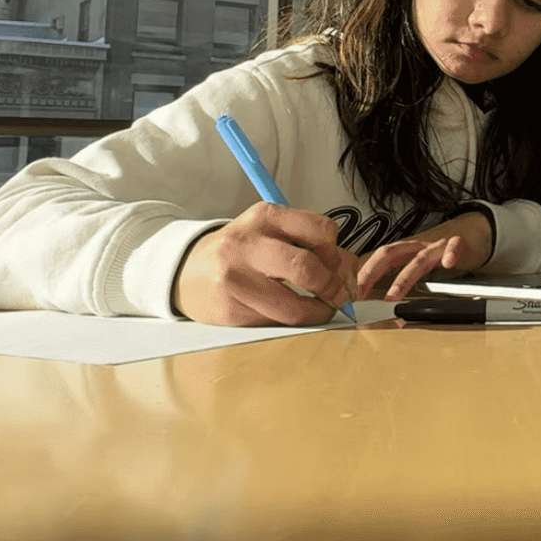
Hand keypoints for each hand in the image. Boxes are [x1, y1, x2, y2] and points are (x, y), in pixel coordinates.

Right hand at [174, 201, 359, 325]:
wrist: (188, 272)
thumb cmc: (239, 251)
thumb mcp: (270, 233)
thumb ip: (309, 243)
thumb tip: (351, 268)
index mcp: (264, 217)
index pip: (319, 230)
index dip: (337, 252)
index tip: (340, 266)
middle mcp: (248, 245)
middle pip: (306, 268)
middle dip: (332, 287)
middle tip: (339, 295)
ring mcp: (236, 279)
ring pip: (294, 306)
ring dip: (318, 312)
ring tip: (322, 309)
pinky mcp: (231, 309)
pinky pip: (276, 322)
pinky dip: (293, 321)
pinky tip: (292, 313)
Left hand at [356, 211, 493, 301]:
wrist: (468, 232)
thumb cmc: (439, 250)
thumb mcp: (414, 260)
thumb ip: (396, 271)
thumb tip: (372, 287)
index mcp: (405, 250)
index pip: (378, 258)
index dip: (364, 272)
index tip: (353, 291)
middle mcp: (417, 246)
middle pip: (391, 253)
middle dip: (373, 271)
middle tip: (362, 290)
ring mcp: (436, 246)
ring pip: (418, 258)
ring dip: (404, 277)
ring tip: (394, 294)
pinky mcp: (457, 244)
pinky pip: (453, 248)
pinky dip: (450, 254)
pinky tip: (448, 264)